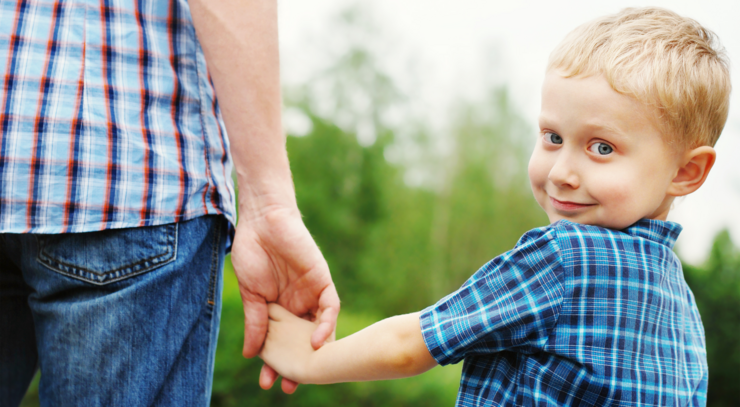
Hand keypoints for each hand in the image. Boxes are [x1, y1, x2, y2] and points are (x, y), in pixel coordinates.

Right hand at [231, 204, 339, 392]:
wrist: (262, 220)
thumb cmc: (252, 253)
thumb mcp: (251, 294)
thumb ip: (256, 323)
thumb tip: (251, 354)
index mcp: (280, 310)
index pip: (283, 342)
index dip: (277, 363)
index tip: (268, 382)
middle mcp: (299, 305)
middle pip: (304, 341)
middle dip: (299, 364)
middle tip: (290, 387)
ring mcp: (312, 294)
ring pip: (321, 329)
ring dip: (317, 351)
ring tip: (307, 372)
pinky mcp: (322, 281)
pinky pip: (331, 307)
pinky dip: (326, 324)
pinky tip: (318, 341)